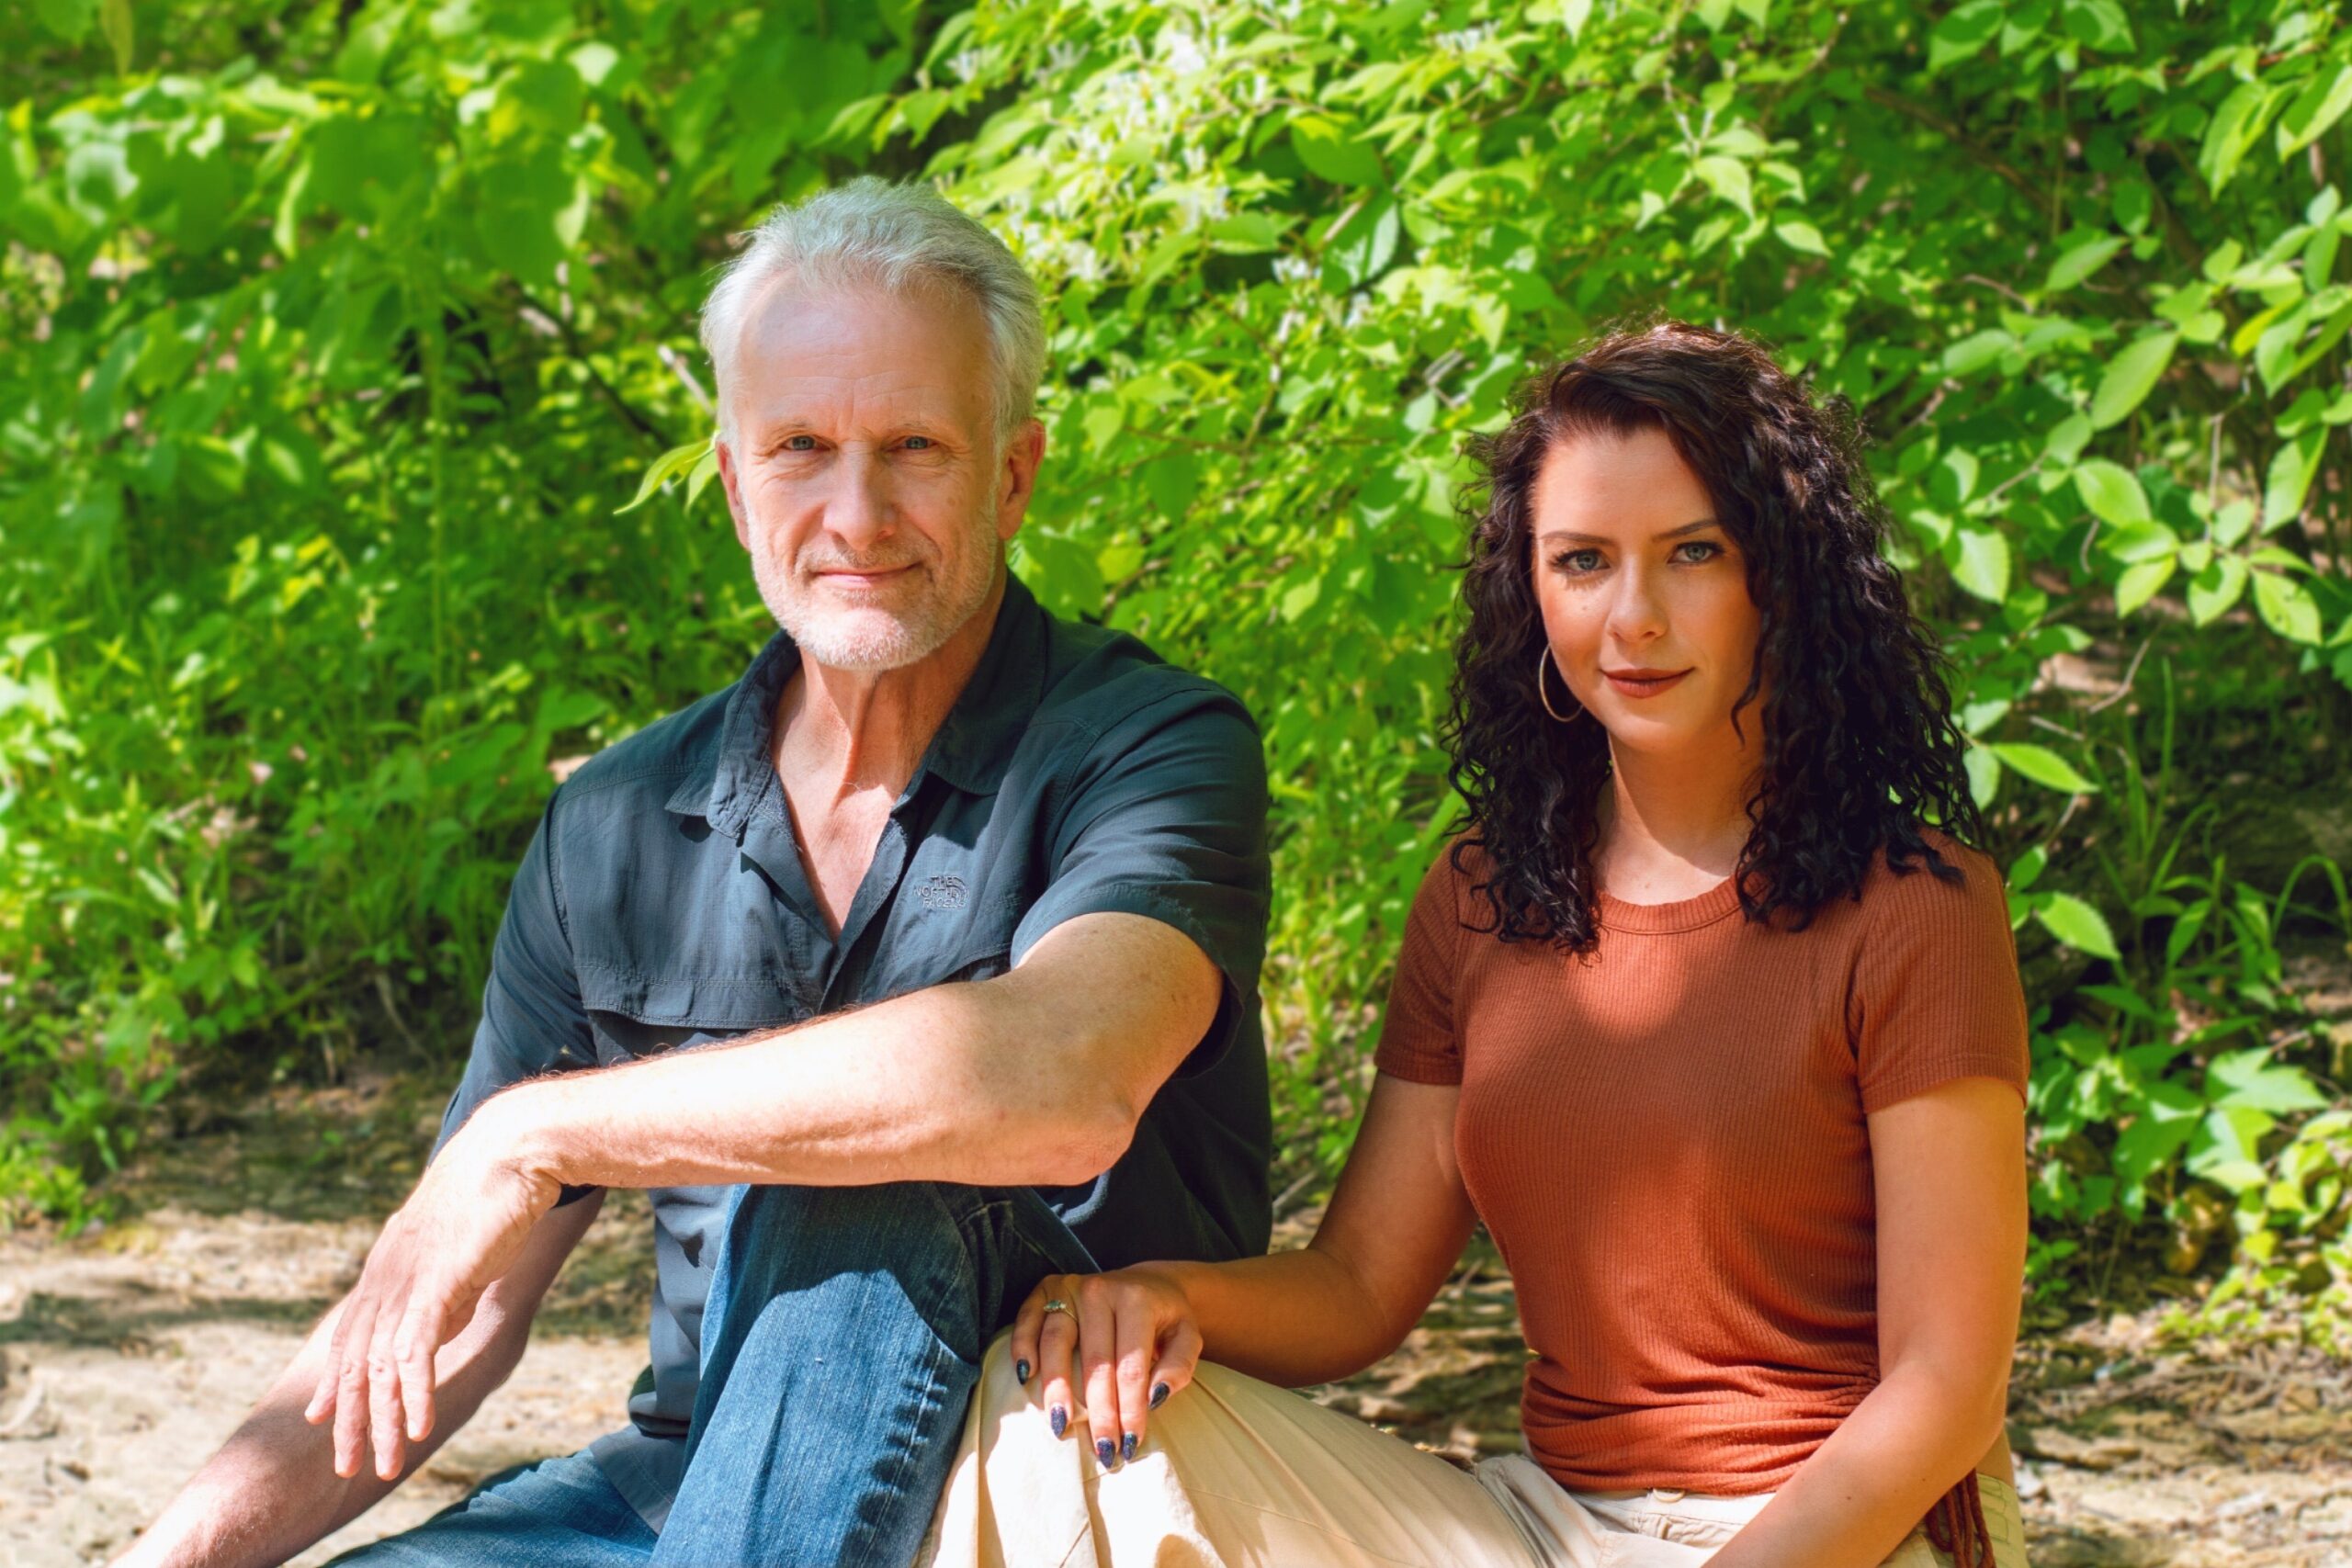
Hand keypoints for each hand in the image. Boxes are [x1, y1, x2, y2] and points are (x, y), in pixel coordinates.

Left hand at [304, 1097, 561, 1481]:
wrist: (512, 1149)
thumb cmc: (495, 1189)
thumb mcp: (460, 1248)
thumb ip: (444, 1288)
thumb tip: (439, 1326)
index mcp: (388, 1265)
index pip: (349, 1334)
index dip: (336, 1379)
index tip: (323, 1416)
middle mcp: (385, 1277)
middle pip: (355, 1361)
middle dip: (351, 1418)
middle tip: (347, 1465)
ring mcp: (405, 1281)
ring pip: (380, 1367)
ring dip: (383, 1421)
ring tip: (385, 1464)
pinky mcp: (435, 1285)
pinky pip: (414, 1353)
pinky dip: (414, 1394)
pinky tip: (420, 1426)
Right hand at [1010, 1267, 1201, 1467]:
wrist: (1145, 1284)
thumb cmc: (1165, 1320)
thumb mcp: (1187, 1338)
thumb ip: (1179, 1366)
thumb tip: (1156, 1397)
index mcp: (1138, 1301)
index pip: (1131, 1366)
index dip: (1130, 1408)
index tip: (1129, 1443)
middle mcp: (1101, 1290)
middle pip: (1095, 1361)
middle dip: (1098, 1411)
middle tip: (1101, 1448)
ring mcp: (1071, 1287)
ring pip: (1057, 1341)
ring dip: (1056, 1387)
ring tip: (1061, 1425)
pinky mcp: (1048, 1288)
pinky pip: (1029, 1317)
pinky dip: (1023, 1344)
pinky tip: (1025, 1375)